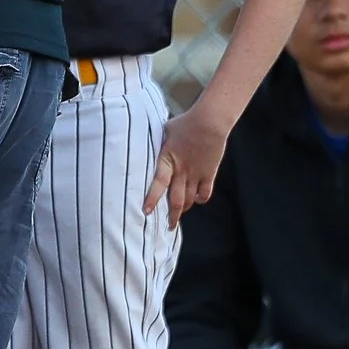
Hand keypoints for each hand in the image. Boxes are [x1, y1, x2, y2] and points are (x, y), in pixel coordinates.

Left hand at [144, 103, 230, 228]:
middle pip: (177, 199)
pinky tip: (197, 200)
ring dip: (185, 209)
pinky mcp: (209, 173)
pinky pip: (205, 193)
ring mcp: (196, 174)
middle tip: (169, 226)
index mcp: (167, 161)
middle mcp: (181, 171)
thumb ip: (155, 145)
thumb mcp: (162, 133)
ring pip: (190, 199)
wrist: (209, 122)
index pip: (158, 184)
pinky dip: (201, 199)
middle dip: (172, 215)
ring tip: (179, 214)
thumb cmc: (183, 124)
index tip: (146, 211)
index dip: (152, 199)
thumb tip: (140, 144)